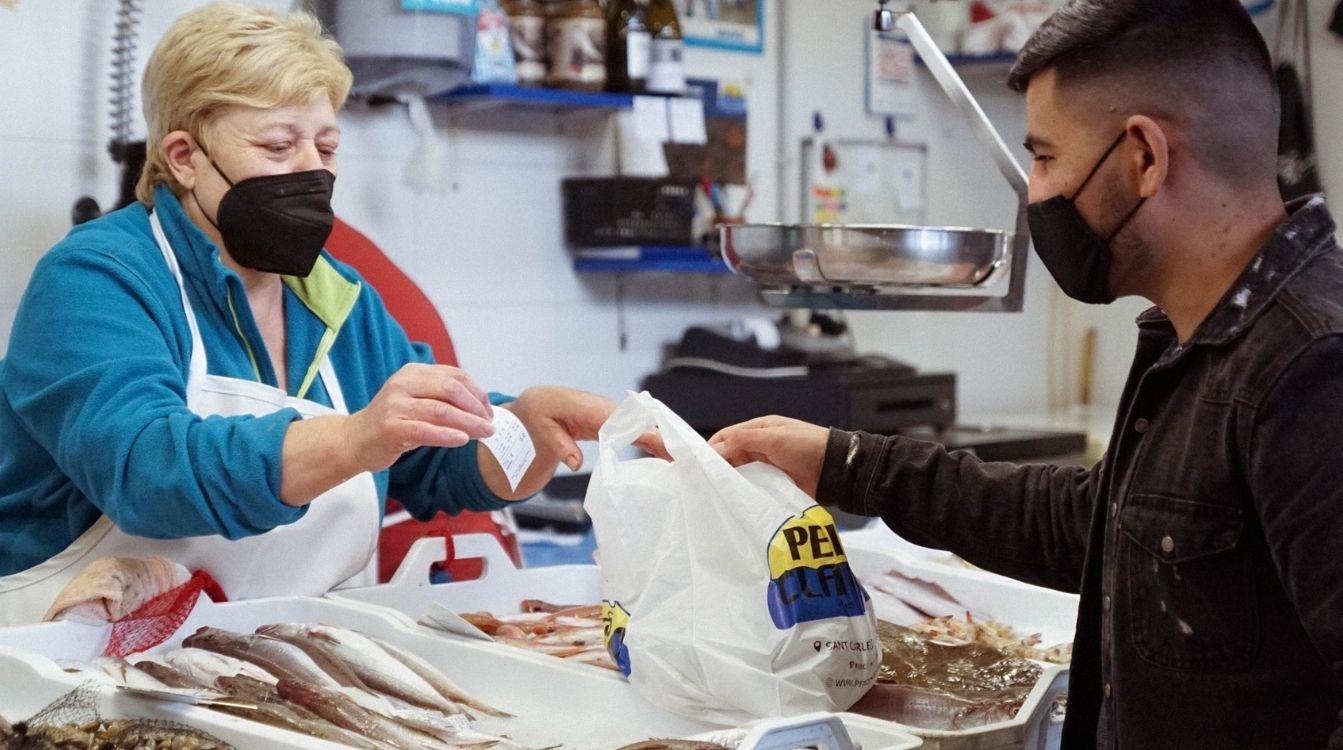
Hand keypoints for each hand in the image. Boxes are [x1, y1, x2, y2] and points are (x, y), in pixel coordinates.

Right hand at [345, 363, 494, 473]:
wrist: (354, 440)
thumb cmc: (393, 422)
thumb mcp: (417, 401)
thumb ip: (443, 398)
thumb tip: (482, 408)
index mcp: (413, 372)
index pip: (455, 375)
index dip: (477, 392)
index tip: (489, 410)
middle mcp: (403, 383)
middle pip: (450, 389)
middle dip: (476, 406)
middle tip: (490, 423)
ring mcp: (395, 405)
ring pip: (441, 410)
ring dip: (469, 422)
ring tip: (486, 433)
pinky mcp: (390, 428)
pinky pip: (424, 431)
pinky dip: (447, 435)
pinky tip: (463, 440)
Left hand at [479, 387, 666, 500]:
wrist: (543, 402)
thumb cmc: (542, 414)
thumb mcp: (543, 430)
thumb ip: (560, 445)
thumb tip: (576, 464)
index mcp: (592, 410)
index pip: (623, 423)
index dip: (643, 433)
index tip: (662, 445)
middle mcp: (609, 410)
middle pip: (641, 424)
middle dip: (663, 439)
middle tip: (684, 457)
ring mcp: (614, 415)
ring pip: (644, 427)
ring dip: (664, 442)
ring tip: (684, 460)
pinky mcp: (616, 422)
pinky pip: (639, 431)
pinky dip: (654, 442)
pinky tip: (667, 455)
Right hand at [708, 416, 828, 497]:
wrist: (834, 468)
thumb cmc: (806, 445)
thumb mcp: (772, 438)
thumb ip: (742, 440)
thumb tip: (715, 449)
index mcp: (760, 429)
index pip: (727, 436)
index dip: (713, 447)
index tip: (699, 463)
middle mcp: (761, 446)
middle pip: (731, 454)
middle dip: (719, 465)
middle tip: (704, 480)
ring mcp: (767, 464)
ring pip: (740, 471)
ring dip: (730, 478)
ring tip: (716, 490)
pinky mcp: (773, 482)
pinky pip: (752, 484)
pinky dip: (743, 488)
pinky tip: (735, 496)